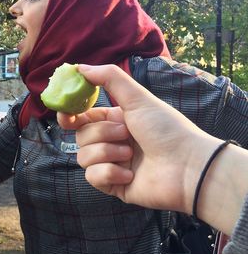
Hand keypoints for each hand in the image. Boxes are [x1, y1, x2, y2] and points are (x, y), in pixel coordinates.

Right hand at [56, 64, 219, 213]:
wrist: (188, 167)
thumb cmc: (167, 129)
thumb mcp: (138, 98)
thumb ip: (109, 78)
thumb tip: (79, 67)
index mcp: (116, 121)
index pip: (82, 117)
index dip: (70, 115)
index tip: (65, 114)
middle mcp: (112, 142)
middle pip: (81, 136)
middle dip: (102, 134)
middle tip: (126, 134)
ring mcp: (111, 164)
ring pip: (83, 157)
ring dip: (107, 153)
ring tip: (130, 155)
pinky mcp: (113, 186)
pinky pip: (92, 177)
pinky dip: (109, 173)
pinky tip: (129, 174)